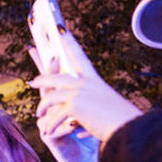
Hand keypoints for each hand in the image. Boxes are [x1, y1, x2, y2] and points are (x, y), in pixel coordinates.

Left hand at [29, 26, 142, 143]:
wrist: (127, 129)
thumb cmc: (120, 121)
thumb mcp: (105, 107)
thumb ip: (89, 107)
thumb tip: (77, 117)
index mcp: (94, 80)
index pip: (79, 57)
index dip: (69, 42)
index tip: (61, 30)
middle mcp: (86, 83)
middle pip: (57, 77)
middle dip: (43, 79)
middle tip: (33, 82)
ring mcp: (79, 92)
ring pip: (51, 97)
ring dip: (42, 107)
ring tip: (38, 115)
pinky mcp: (74, 105)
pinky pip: (55, 116)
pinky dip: (51, 125)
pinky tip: (47, 132)